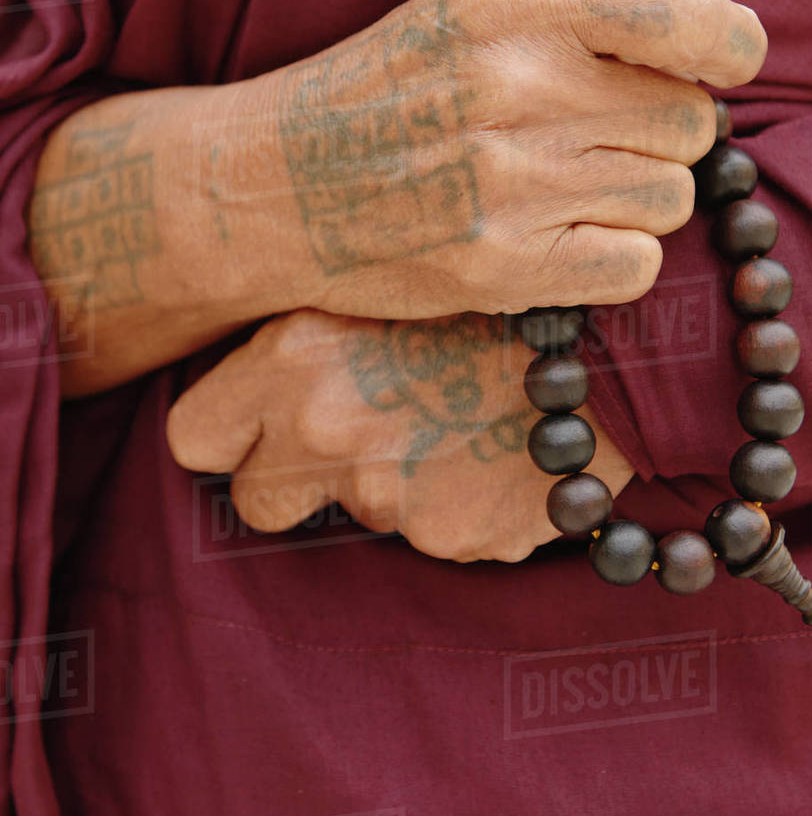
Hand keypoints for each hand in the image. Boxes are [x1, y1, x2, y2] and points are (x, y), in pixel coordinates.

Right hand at [32, 0, 764, 397]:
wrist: (272, 185)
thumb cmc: (385, 91)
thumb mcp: (469, 11)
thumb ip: (590, 16)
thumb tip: (727, 42)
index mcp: (512, 5)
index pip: (691, 20)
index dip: (729, 48)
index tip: (720, 65)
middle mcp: (515, 87)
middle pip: (691, 123)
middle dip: (658, 136)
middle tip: (593, 142)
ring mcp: (508, 183)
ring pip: (671, 197)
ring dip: (635, 200)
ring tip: (562, 191)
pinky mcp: (500, 266)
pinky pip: (636, 264)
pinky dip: (615, 257)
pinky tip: (563, 241)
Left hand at [166, 308, 635, 562]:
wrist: (617, 334)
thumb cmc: (493, 288)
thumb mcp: (383, 277)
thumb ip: (309, 332)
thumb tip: (263, 377)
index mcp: (296, 358)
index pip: (191, 435)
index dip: (225, 433)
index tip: (253, 425)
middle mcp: (328, 433)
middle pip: (256, 502)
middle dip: (291, 479)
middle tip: (351, 433)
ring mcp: (391, 496)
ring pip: (355, 512)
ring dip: (391, 481)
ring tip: (454, 416)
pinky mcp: (453, 539)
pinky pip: (431, 532)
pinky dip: (455, 503)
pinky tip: (495, 449)